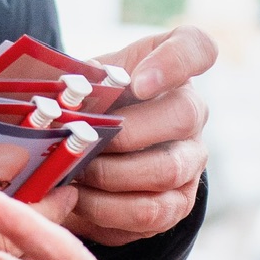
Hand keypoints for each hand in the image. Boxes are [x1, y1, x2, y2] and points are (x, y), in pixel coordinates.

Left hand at [63, 26, 213, 246]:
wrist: (99, 152)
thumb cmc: (93, 106)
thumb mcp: (86, 82)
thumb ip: (78, 78)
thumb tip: (63, 84)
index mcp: (170, 69)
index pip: (196, 48)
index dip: (173, 62)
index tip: (139, 81)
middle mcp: (192, 112)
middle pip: (184, 114)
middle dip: (127, 132)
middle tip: (86, 139)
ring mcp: (191, 160)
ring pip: (167, 170)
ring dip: (112, 175)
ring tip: (75, 173)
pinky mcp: (178, 203)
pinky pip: (151, 212)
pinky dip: (108, 209)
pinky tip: (79, 200)